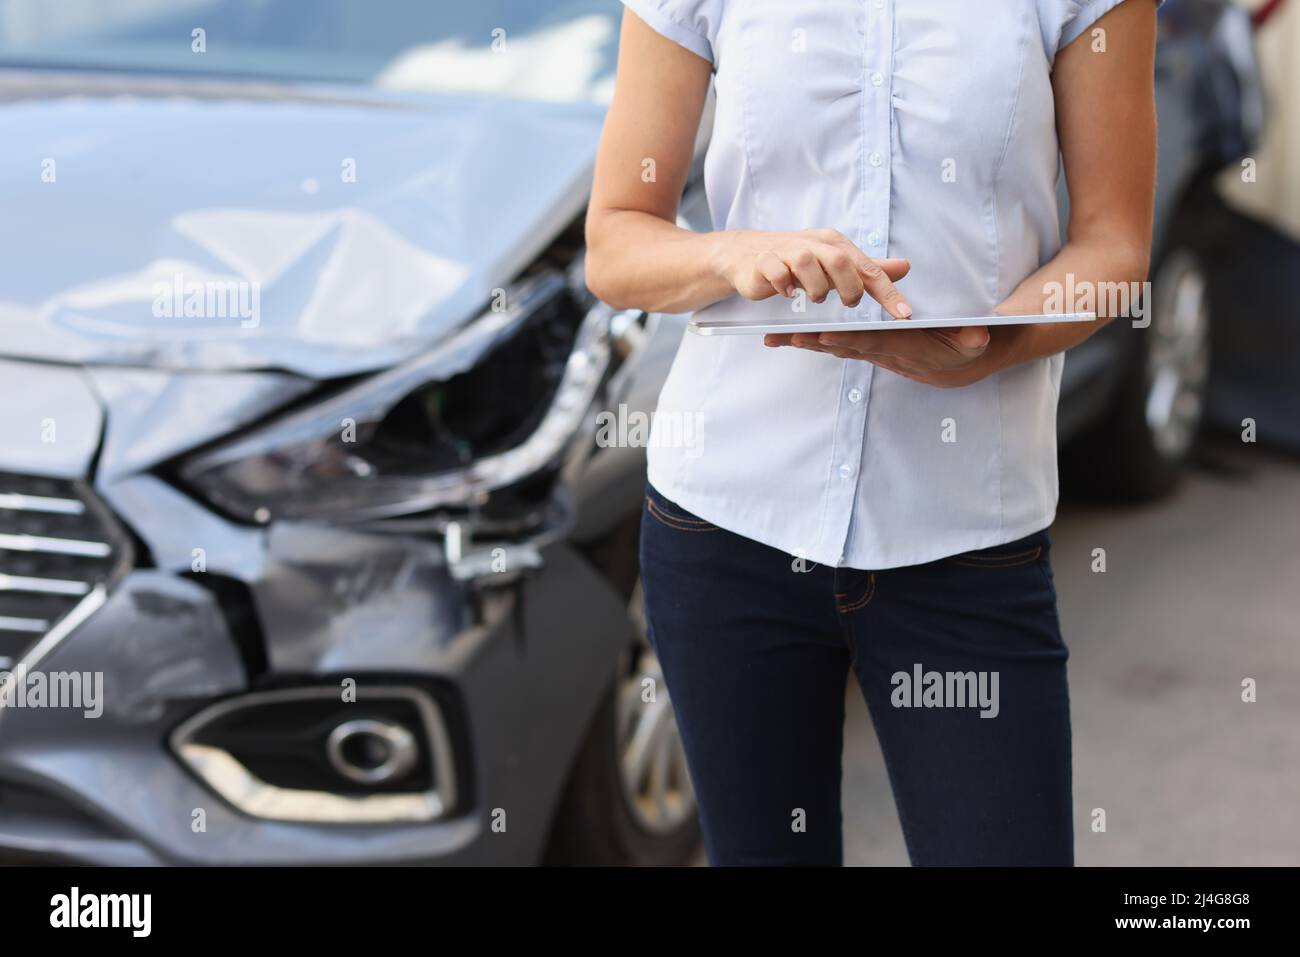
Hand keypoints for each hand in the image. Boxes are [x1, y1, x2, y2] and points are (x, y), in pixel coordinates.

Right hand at [714, 228, 912, 317]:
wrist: (749, 255)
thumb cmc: (797, 261)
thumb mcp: (836, 264)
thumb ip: (868, 269)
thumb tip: (904, 267)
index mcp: (834, 244)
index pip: (867, 267)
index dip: (887, 292)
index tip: (904, 314)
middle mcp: (813, 244)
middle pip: (839, 261)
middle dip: (848, 287)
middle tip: (848, 304)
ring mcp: (786, 251)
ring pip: (806, 263)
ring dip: (815, 287)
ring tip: (815, 298)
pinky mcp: (764, 261)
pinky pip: (776, 271)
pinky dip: (784, 284)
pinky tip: (788, 294)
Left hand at [772, 324, 995, 388]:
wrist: (957, 365)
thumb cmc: (965, 345)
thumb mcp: (974, 341)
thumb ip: (973, 338)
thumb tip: (978, 336)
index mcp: (905, 348)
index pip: (873, 343)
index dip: (849, 342)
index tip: (825, 337)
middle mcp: (884, 354)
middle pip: (843, 348)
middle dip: (813, 344)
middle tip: (783, 338)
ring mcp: (873, 353)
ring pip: (834, 348)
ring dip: (804, 344)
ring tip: (773, 338)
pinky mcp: (867, 350)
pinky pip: (836, 346)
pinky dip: (813, 342)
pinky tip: (788, 337)